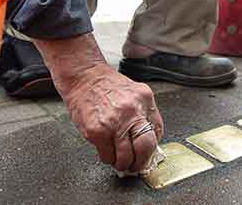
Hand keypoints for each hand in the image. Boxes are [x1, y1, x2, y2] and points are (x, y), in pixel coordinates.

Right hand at [37, 34, 162, 173]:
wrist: (84, 76)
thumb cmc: (106, 85)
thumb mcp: (134, 93)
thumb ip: (144, 112)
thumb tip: (150, 137)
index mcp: (144, 99)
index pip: (157, 132)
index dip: (152, 147)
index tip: (147, 153)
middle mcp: (131, 111)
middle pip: (145, 147)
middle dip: (141, 161)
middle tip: (137, 165)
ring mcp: (113, 122)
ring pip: (126, 157)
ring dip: (124, 164)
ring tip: (121, 162)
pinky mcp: (96, 131)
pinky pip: (107, 156)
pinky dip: (108, 159)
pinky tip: (107, 152)